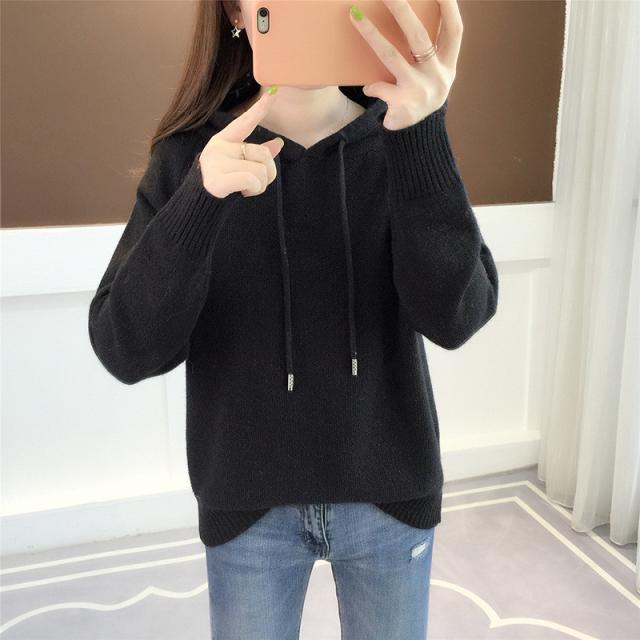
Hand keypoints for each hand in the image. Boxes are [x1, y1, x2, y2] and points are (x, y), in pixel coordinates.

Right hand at [199, 87, 284, 197]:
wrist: (201, 206)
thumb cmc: (223, 185)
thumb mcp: (240, 166)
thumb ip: (257, 155)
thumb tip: (278, 143)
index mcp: (223, 140)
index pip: (245, 121)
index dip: (261, 107)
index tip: (275, 91)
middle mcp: (218, 147)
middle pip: (263, 154)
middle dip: (267, 173)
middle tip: (254, 183)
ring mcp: (217, 162)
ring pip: (261, 170)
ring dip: (260, 186)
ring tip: (245, 189)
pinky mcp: (218, 179)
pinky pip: (252, 180)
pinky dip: (254, 190)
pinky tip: (242, 192)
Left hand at [349, 0, 462, 129]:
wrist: (418, 136)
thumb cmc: (422, 95)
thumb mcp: (433, 74)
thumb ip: (429, 51)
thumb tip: (407, 15)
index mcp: (448, 65)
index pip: (454, 30)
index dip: (449, 7)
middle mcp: (438, 76)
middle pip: (420, 37)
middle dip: (402, 10)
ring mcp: (420, 91)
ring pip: (392, 56)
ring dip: (372, 34)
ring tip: (355, 16)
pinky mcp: (403, 105)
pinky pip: (380, 87)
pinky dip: (372, 86)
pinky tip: (367, 86)